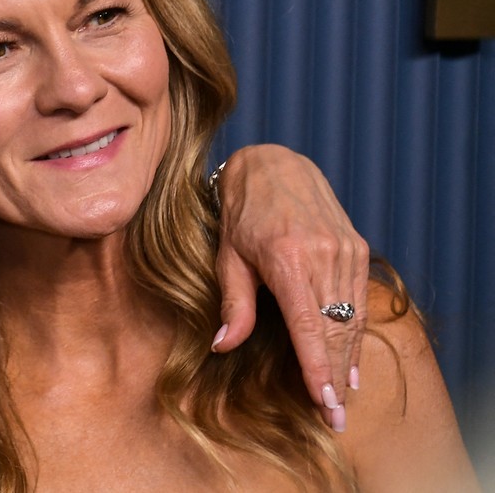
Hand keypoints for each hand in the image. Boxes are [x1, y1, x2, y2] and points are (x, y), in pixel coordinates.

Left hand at [209, 144, 368, 430]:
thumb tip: (223, 345)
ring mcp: (344, 250)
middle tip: (335, 418)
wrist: (273, 164)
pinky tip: (350, 360)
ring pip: (350, 318)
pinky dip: (355, 332)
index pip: (307, 325)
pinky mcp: (356, 247)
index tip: (325, 402)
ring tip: (341, 397)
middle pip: (334, 329)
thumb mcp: (227, 255)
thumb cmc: (240, 212)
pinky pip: (358, 300)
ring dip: (346, 359)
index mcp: (287, 257)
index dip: (317, 368)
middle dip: (334, 376)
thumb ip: (234, 303)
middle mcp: (322, 255)